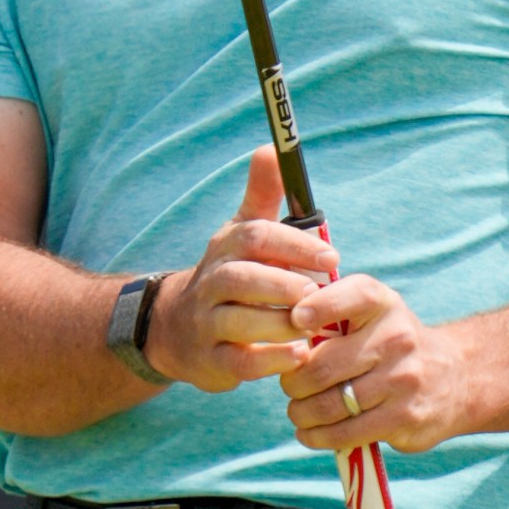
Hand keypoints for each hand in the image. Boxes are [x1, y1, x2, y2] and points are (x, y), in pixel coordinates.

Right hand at [144, 147, 339, 392]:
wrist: (176, 328)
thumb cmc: (229, 275)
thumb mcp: (241, 233)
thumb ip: (262, 194)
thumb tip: (272, 146)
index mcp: (226, 247)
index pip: (256, 236)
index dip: (295, 244)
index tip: (332, 256)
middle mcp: (212, 281)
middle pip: (242, 278)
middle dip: (282, 284)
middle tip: (316, 292)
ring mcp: (207, 322)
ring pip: (238, 319)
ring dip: (278, 322)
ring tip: (311, 325)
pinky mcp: (210, 360)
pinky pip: (238, 362)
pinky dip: (270, 359)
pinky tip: (299, 356)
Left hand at [280, 274, 475, 453]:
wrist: (455, 377)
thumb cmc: (391, 341)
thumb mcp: (373, 312)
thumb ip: (330, 312)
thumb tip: (276, 329)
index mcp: (382, 303)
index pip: (347, 297)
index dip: (314, 309)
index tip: (294, 322)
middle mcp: (396, 337)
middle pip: (322, 366)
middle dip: (293, 381)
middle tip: (289, 386)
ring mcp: (403, 379)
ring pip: (330, 404)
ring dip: (302, 412)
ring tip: (298, 411)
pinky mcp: (404, 418)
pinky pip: (347, 433)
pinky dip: (318, 436)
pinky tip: (310, 432)